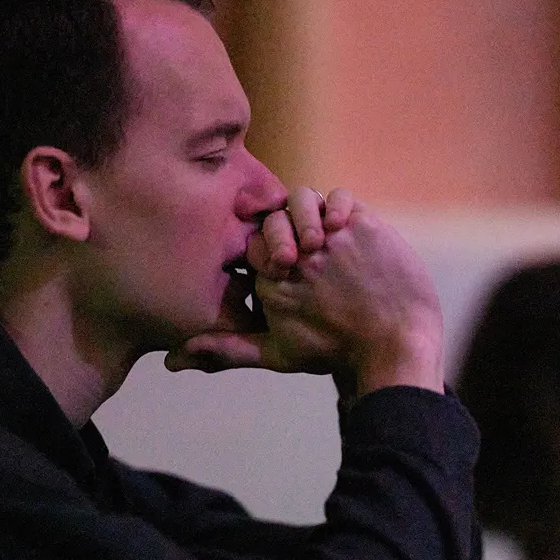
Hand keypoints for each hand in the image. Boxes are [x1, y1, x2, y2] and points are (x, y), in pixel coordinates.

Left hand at [166, 187, 444, 394]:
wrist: (388, 343)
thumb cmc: (330, 348)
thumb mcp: (276, 351)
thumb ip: (227, 351)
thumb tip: (170, 362)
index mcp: (273, 268)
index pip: (250, 241)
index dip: (254, 249)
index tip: (268, 270)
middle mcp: (296, 244)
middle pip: (273, 217)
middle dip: (278, 232)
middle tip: (290, 260)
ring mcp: (326, 231)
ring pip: (302, 199)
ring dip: (304, 214)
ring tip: (316, 243)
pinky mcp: (357, 223)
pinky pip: (340, 197)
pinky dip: (337, 205)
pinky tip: (341, 226)